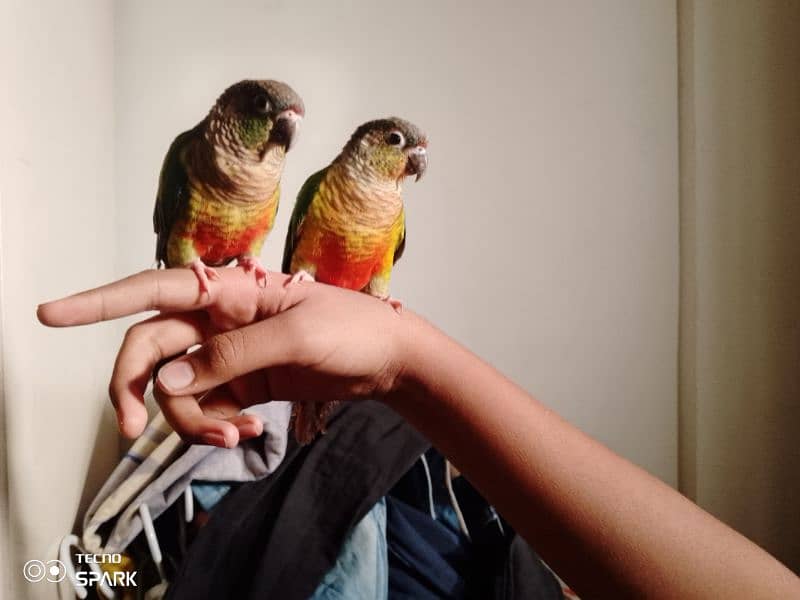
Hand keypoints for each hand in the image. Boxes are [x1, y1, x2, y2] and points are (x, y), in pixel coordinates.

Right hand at [37, 268, 409, 446]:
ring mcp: (228, 354)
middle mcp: (218, 319)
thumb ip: (231, 357)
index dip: (99, 301)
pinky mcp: (242, 384)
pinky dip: (213, 428)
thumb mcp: (296, 338)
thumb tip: (167, 382)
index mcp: (229, 291)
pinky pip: (205, 408)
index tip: (50, 315)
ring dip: (190, 420)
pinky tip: (245, 436)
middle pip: (151, 350)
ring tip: (232, 437)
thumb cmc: (353, 331)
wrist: (391, 361)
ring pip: (176, 388)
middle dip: (137, 389)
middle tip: (134, 429)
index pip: (151, 289)